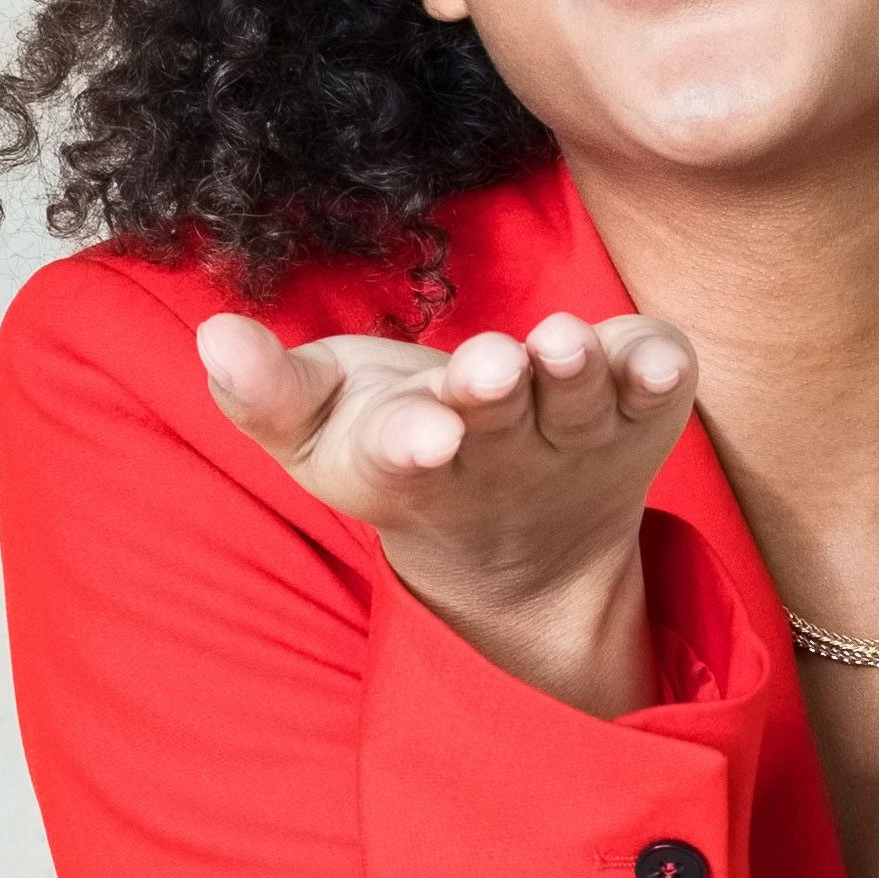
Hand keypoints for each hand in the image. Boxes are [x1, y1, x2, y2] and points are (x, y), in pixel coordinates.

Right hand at [194, 303, 699, 716]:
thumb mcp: (318, 427)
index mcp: (410, 460)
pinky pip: (657, 394)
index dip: (413, 443)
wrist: (520, 541)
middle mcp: (500, 455)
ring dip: (577, 375)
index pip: (404, 456)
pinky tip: (662, 356)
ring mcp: (575, 437)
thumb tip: (216, 336)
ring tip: (566, 342)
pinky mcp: (640, 415)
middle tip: (496, 366)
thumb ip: (267, 389)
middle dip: (495, 394)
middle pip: (497, 423)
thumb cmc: (398, 443)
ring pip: (581, 406)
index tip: (425, 433)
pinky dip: (661, 373)